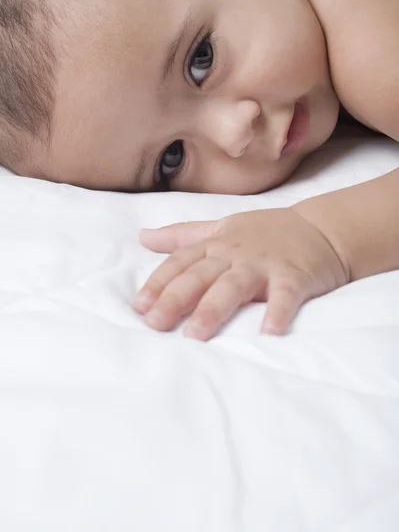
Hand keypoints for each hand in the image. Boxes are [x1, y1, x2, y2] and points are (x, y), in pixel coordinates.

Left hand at [134, 208, 347, 339]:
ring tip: (195, 336)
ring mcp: (265, 264)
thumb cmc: (266, 231)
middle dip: (176, 299)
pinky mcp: (294, 275)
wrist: (321, 227)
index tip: (139, 307)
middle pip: (201, 276)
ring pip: (234, 286)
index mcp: (217, 244)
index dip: (159, 283)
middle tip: (155, 324)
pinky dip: (277, 312)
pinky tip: (268, 333)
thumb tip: (141, 236)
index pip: (181, 261)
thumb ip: (182, 234)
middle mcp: (236, 253)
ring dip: (213, 309)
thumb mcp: (221, 227)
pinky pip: (285, 295)